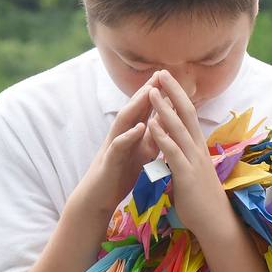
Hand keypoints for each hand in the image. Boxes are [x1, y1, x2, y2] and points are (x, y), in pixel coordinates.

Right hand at [76, 75, 160, 214]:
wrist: (99, 198)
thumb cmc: (121, 174)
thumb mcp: (142, 154)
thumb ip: (152, 138)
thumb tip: (167, 124)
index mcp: (132, 134)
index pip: (145, 110)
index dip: (158, 95)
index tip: (172, 78)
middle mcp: (121, 135)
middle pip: (134, 109)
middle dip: (147, 91)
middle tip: (160, 73)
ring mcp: (113, 146)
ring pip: (124, 121)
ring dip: (137, 106)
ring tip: (150, 91)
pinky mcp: (109, 161)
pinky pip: (119, 145)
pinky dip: (129, 135)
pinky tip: (140, 127)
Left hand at [147, 71, 233, 238]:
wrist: (216, 223)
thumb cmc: (203, 202)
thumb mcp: (193, 174)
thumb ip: (184, 159)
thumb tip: (176, 151)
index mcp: (198, 148)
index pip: (189, 117)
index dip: (179, 98)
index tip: (168, 81)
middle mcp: (198, 150)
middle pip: (187, 114)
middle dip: (173, 93)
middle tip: (162, 72)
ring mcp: (194, 161)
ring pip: (179, 129)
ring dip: (164, 110)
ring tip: (152, 92)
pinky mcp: (187, 174)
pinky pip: (173, 151)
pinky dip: (162, 136)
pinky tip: (151, 124)